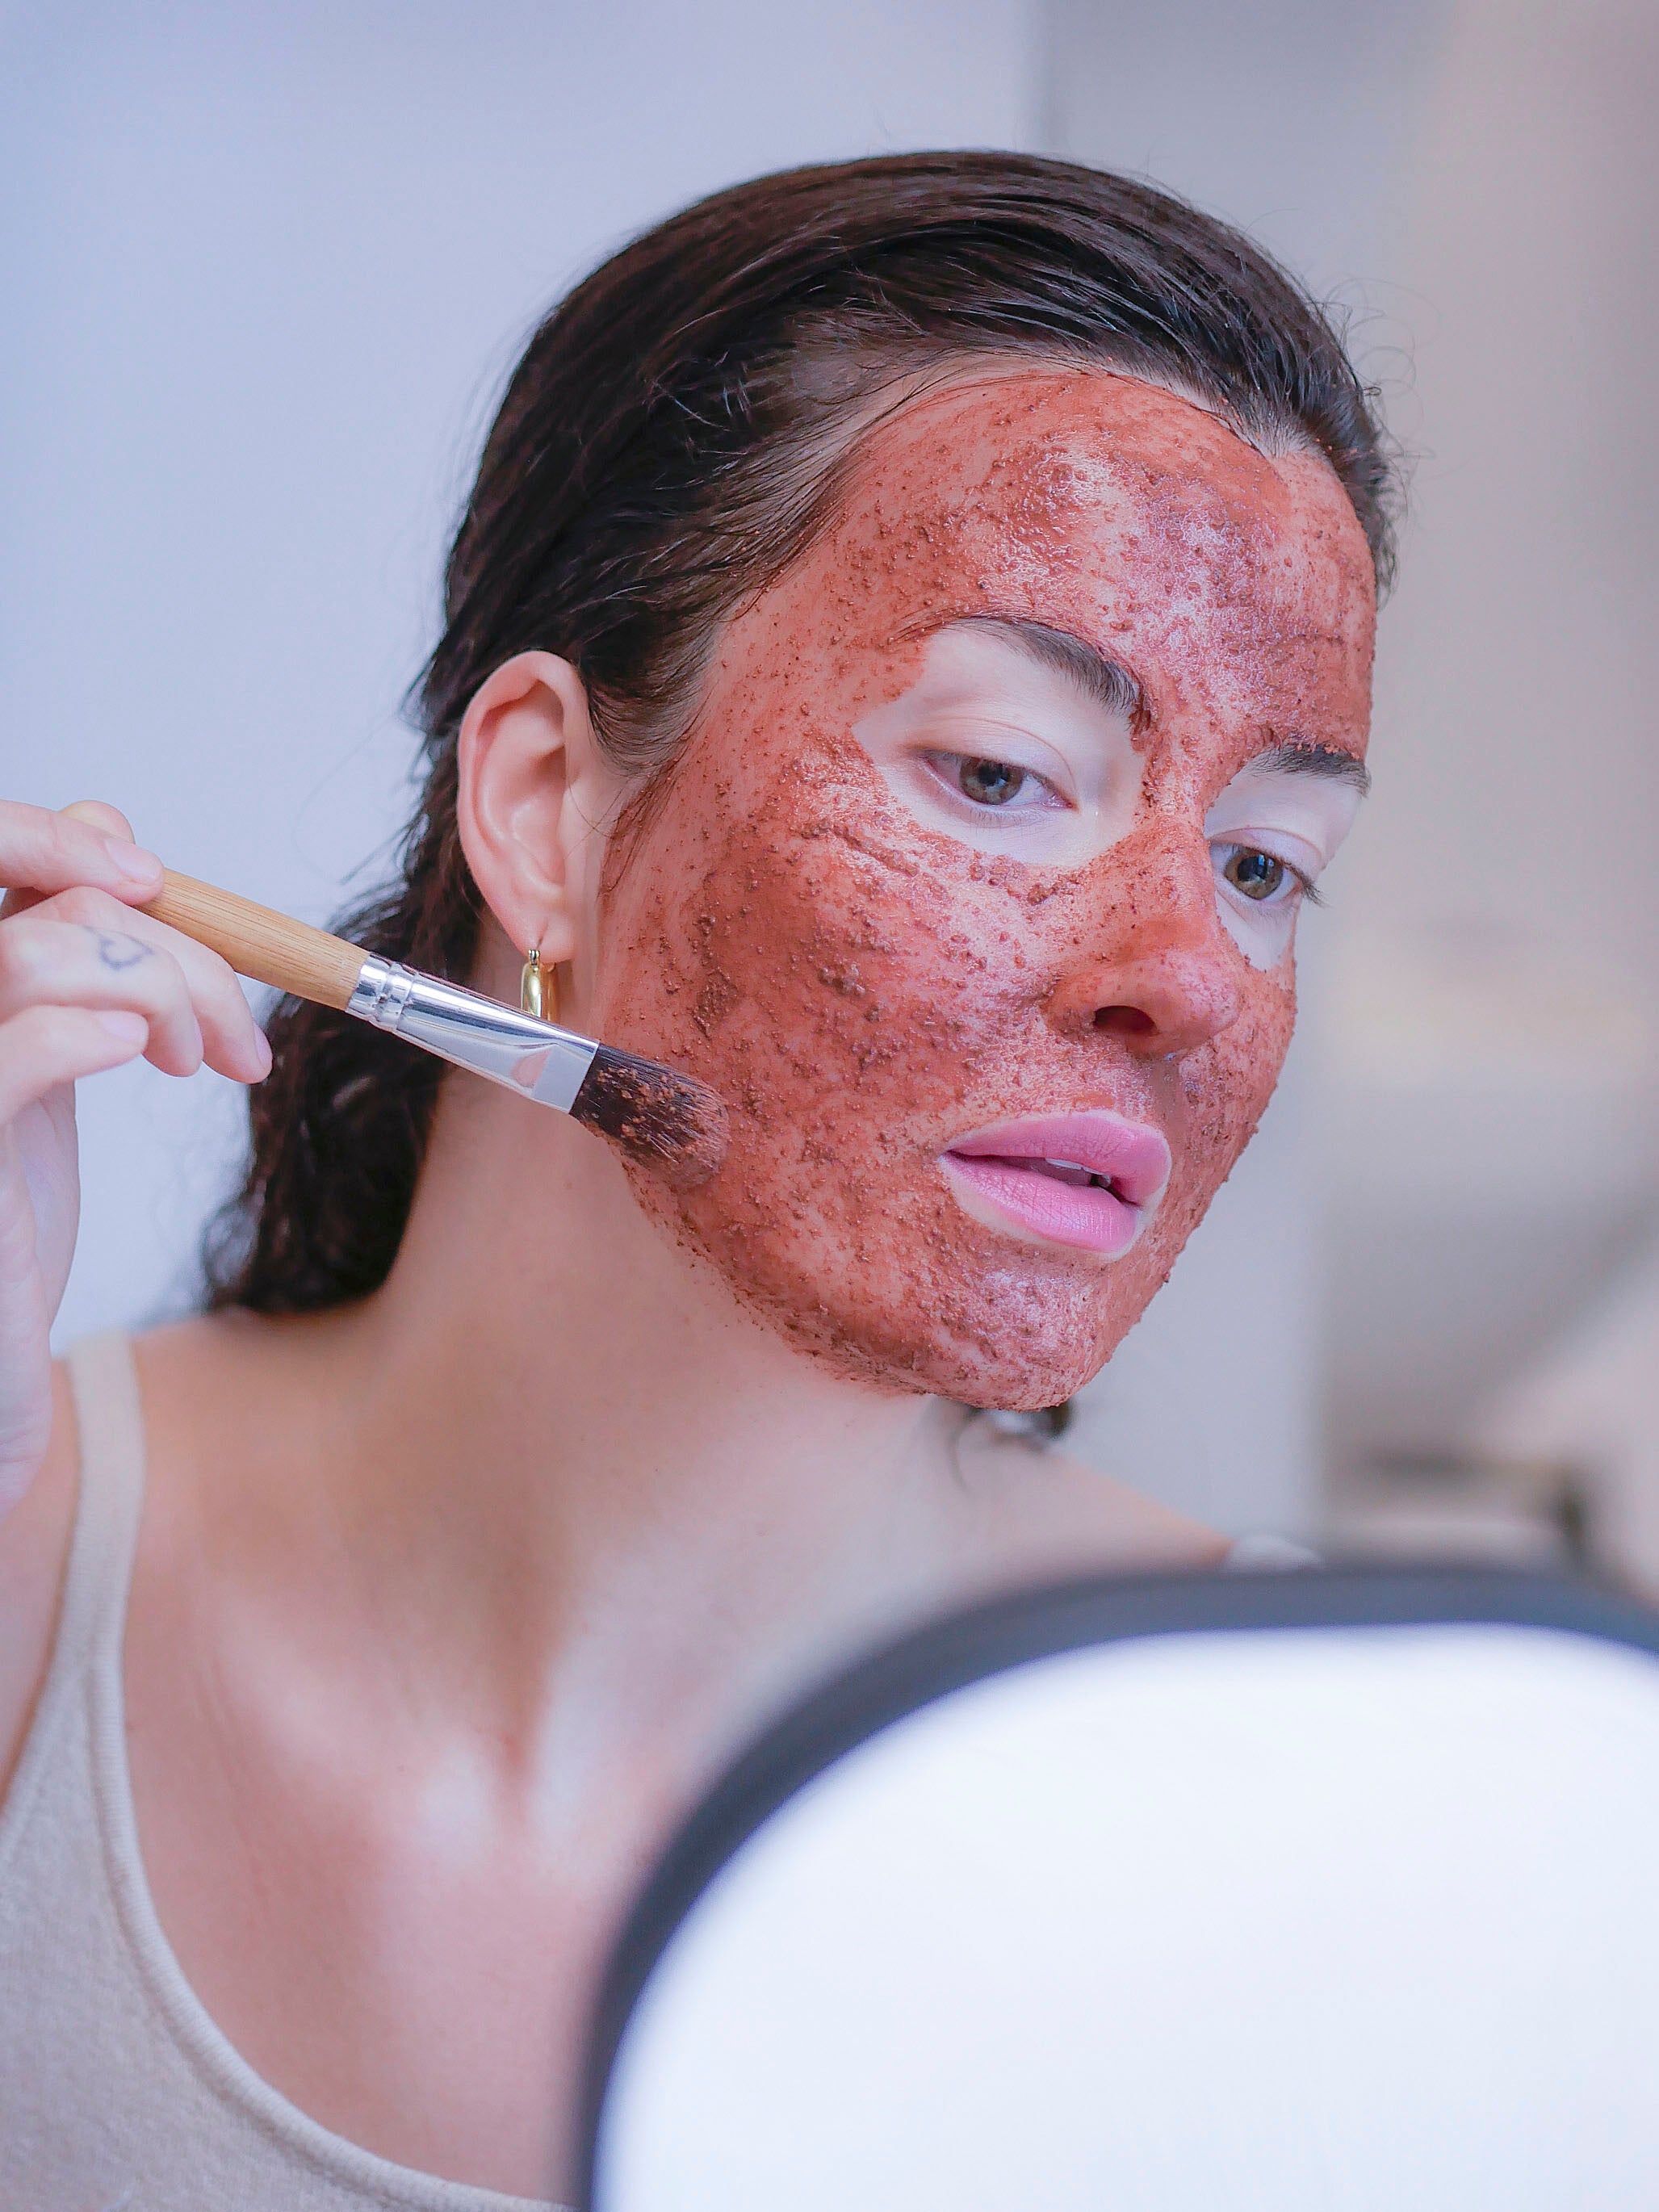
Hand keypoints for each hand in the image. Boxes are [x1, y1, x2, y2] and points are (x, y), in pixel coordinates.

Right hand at [0, 800, 270, 1511]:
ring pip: (49, 956)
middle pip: (49, 907)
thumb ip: (68, 956)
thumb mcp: (49, 1062)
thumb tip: (110, 838)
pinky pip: (17, 1048)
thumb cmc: (10, 1218)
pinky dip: (96, 1032)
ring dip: (166, 994)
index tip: (157, 887)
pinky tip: (141, 1060)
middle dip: (170, 945)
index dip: (63, 842)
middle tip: (229, 1031)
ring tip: (196, 1063)